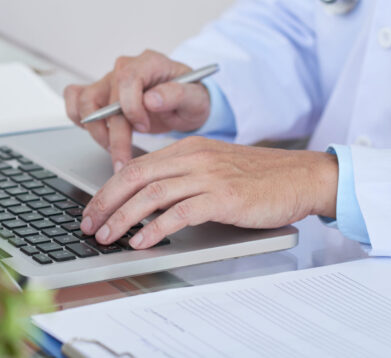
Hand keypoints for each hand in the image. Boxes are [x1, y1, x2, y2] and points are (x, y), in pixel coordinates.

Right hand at [63, 50, 210, 171]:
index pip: (127, 79)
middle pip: (104, 99)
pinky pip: (74, 99)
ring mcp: (108, 81)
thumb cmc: (190, 98)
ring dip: (95, 131)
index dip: (131, 107)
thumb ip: (177, 94)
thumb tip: (151, 99)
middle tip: (124, 159)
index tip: (144, 127)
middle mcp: (124, 68)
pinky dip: (78, 118)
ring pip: (84, 102)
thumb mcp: (196, 98)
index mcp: (149, 62)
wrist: (185, 102)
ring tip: (113, 149)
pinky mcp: (98, 94)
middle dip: (113, 134)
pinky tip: (98, 133)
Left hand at [79, 137, 337, 247]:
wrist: (301, 177)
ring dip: (124, 218)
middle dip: (106, 203)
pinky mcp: (223, 197)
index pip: (136, 166)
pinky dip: (156, 228)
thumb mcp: (212, 166)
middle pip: (136, 177)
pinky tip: (142, 241)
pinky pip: (180, 213)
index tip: (93, 210)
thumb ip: (180, 175)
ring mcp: (208, 176)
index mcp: (187, 148)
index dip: (109, 189)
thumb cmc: (258, 177)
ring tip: (108, 237)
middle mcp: (193, 158)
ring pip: (152, 195)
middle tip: (90, 225)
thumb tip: (144, 197)